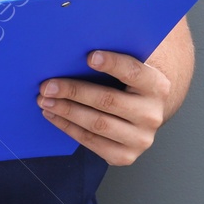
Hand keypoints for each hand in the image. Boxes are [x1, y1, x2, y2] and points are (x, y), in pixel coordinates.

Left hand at [37, 51, 172, 165]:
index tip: (89, 56)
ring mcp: (140, 138)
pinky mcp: (125, 156)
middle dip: (74, 91)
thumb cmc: (131, 85)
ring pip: (96, 123)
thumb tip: (78, 47)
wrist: (146, 114)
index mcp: (157, 86)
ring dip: (66, 111)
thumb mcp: (133, 69)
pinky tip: (54, 115)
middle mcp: (152, 114)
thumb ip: (115, 59)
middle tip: (48, 85)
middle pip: (108, 100)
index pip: (133, 72)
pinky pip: (91, 141)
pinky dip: (68, 127)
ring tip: (46, 100)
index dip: (112, 64)